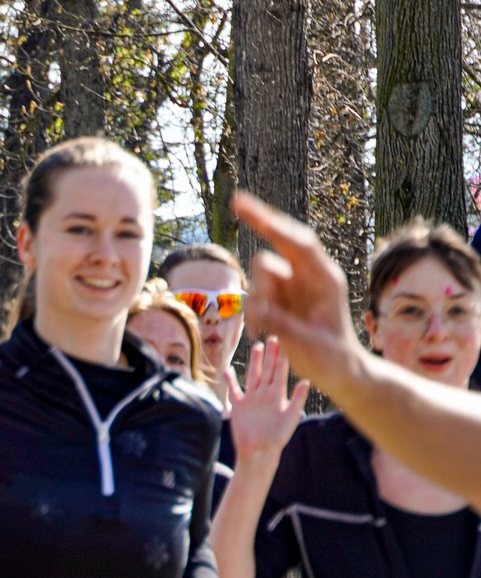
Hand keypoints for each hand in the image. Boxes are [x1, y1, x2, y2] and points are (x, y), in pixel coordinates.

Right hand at [230, 335, 307, 462]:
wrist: (258, 452)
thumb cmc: (276, 438)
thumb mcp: (291, 417)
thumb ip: (297, 399)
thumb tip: (306, 381)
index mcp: (277, 395)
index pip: (280, 371)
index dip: (282, 357)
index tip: (285, 341)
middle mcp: (265, 394)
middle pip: (267, 369)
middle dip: (270, 354)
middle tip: (273, 337)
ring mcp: (251, 399)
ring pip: (253, 375)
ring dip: (255, 362)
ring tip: (256, 346)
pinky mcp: (239, 406)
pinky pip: (234, 390)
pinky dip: (230, 381)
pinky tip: (226, 370)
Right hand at [233, 190, 362, 393]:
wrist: (339, 371)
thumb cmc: (332, 359)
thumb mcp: (310, 346)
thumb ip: (284, 326)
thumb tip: (258, 311)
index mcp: (325, 279)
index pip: (298, 243)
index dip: (273, 224)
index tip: (244, 206)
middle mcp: (308, 276)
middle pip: (276, 247)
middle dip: (259, 235)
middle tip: (237, 212)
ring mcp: (292, 285)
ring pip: (261, 276)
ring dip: (255, 300)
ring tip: (262, 331)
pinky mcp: (280, 298)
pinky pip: (256, 295)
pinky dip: (253, 313)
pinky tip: (261, 333)